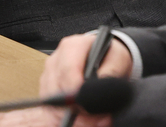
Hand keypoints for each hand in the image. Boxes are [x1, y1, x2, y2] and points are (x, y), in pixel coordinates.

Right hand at [0, 33, 132, 126]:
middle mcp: (57, 59)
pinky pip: (47, 104)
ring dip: (63, 115)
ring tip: (90, 123)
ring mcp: (51, 73)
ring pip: (47, 98)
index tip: (81, 106)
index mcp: (72, 46)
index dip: (73, 91)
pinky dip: (59, 115)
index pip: (65, 69)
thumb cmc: (114, 56)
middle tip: (88, 121)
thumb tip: (91, 93)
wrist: (110, 56)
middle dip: (67, 109)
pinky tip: (76, 120)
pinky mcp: (49, 86)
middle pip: (52, 87)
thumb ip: (107, 75)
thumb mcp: (118, 62)